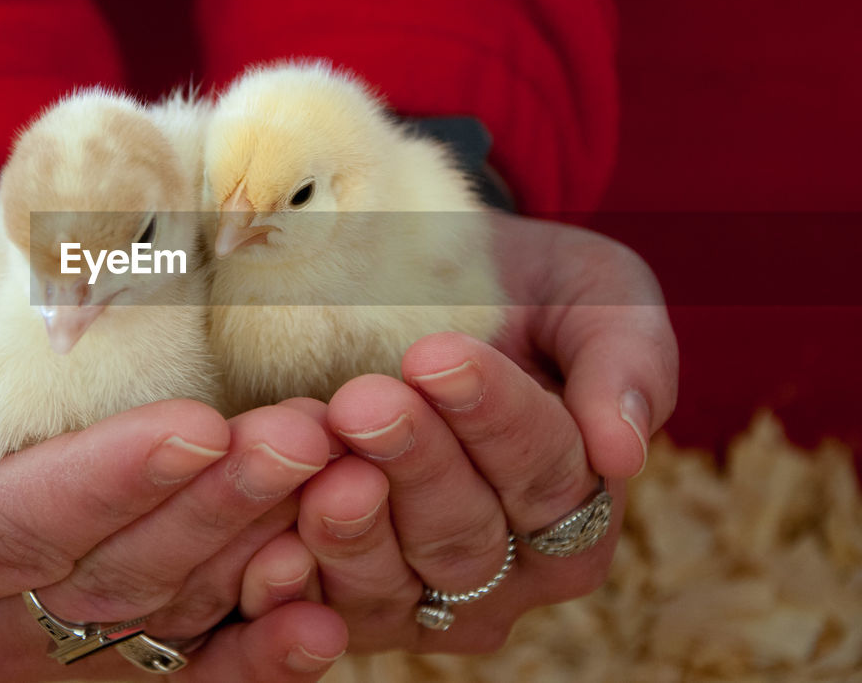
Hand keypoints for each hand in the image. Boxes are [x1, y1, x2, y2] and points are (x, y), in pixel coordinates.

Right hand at [0, 181, 347, 680]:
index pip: (24, 525)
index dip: (113, 482)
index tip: (200, 426)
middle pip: (118, 575)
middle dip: (218, 507)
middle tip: (305, 434)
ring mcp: (69, 639)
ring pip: (177, 613)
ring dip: (265, 554)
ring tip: (344, 483)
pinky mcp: (132, 639)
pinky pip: (202, 662)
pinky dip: (266, 650)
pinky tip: (324, 621)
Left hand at [255, 213, 676, 652]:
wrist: (424, 290)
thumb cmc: (525, 291)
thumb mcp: (595, 293)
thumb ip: (627, 359)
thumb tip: (624, 450)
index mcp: (583, 504)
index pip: (548, 471)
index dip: (493, 415)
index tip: (436, 355)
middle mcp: (514, 570)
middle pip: (467, 532)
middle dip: (413, 460)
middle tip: (363, 398)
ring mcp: (428, 595)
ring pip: (395, 579)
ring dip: (351, 519)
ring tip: (318, 444)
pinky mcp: (350, 603)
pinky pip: (323, 607)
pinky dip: (295, 571)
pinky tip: (272, 522)